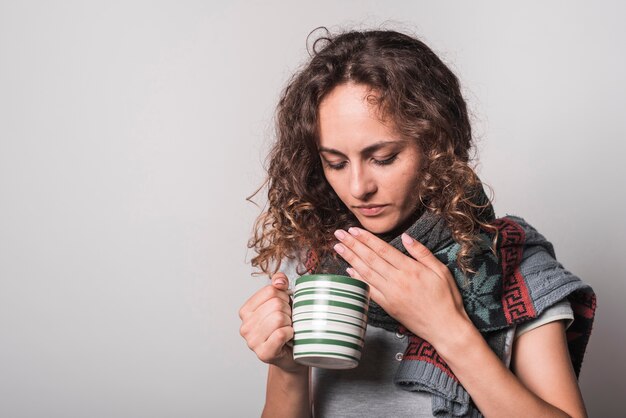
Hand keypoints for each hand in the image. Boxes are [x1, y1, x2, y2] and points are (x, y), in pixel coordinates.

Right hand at [239, 272, 304, 373]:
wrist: (292, 355)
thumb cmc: (286, 327)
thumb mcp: (283, 302)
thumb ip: (279, 285)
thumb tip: (279, 280)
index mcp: (246, 311)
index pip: (270, 291)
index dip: (284, 296)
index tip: (285, 307)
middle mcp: (245, 326)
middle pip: (276, 304)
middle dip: (288, 311)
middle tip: (288, 321)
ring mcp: (252, 341)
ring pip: (279, 318)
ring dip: (289, 323)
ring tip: (288, 329)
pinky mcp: (264, 353)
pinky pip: (281, 334)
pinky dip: (290, 333)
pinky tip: (288, 337)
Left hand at [333, 227, 470, 346]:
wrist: (445, 328)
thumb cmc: (447, 298)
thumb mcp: (441, 270)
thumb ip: (422, 252)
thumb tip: (405, 236)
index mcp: (411, 269)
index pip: (383, 250)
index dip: (366, 239)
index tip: (353, 230)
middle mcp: (397, 281)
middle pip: (370, 259)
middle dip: (353, 245)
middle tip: (339, 234)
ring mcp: (391, 294)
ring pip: (366, 273)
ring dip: (350, 259)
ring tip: (338, 247)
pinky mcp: (388, 306)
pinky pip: (369, 290)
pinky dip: (358, 279)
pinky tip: (349, 270)